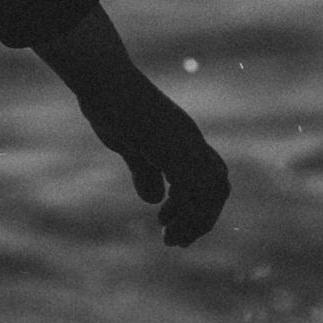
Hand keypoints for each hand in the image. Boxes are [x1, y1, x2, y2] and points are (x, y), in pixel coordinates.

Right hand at [32, 5, 227, 246]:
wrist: (104, 81)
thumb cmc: (110, 106)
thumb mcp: (129, 146)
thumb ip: (145, 170)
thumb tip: (155, 199)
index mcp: (183, 138)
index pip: (207, 175)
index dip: (196, 203)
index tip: (169, 222)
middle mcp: (192, 141)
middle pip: (217, 185)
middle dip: (202, 217)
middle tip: (177, 241)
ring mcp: (186, 143)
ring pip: (211, 190)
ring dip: (196, 220)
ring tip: (172, 241)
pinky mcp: (175, 148)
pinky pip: (193, 189)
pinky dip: (186, 212)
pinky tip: (164, 223)